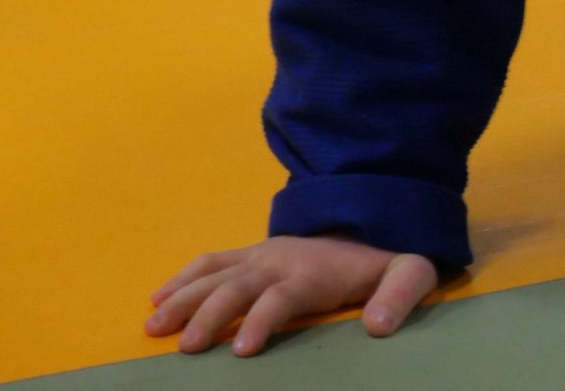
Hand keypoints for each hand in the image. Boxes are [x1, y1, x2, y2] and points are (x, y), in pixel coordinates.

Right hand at [145, 235, 438, 356]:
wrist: (372, 215)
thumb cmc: (384, 258)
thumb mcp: (410, 271)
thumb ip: (400, 295)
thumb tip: (379, 326)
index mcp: (315, 272)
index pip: (283, 296)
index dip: (262, 320)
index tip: (242, 350)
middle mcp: (281, 260)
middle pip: (238, 286)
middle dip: (210, 315)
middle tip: (187, 348)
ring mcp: (261, 254)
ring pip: (215, 274)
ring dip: (183, 299)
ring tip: (154, 328)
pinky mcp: (250, 252)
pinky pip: (211, 261)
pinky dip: (182, 277)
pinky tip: (156, 298)